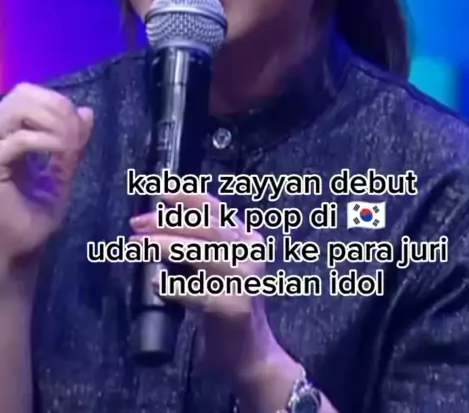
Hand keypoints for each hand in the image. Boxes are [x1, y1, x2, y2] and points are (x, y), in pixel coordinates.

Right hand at [0, 83, 93, 278]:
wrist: (13, 256)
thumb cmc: (27, 223)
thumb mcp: (58, 179)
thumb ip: (71, 146)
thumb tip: (87, 112)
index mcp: (8, 135)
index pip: (29, 95)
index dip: (59, 103)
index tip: (81, 129)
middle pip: (22, 92)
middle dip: (58, 106)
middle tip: (76, 135)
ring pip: (17, 105)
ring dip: (53, 120)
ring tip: (69, 145)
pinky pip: (19, 139)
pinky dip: (48, 141)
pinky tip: (62, 155)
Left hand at [129, 190, 284, 389]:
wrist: (252, 356)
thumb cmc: (228, 308)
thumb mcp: (220, 267)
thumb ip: (201, 245)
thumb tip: (158, 223)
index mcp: (247, 240)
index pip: (216, 208)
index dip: (186, 196)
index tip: (158, 192)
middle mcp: (249, 255)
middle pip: (206, 226)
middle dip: (168, 221)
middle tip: (137, 224)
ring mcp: (243, 281)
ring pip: (201, 252)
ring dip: (166, 245)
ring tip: (139, 245)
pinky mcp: (233, 309)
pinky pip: (198, 293)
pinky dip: (174, 286)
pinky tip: (156, 282)